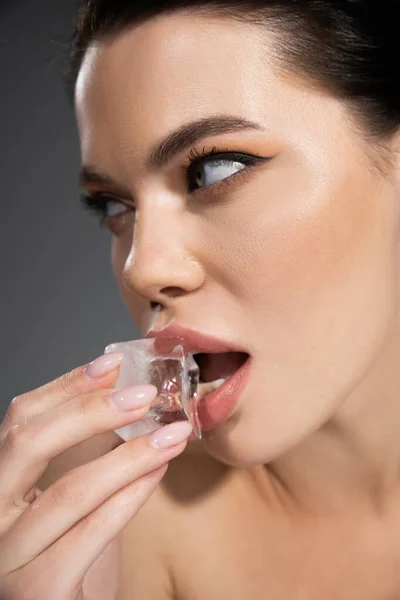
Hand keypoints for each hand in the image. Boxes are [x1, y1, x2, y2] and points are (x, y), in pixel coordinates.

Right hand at [0, 352, 191, 599]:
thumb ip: (89, 446)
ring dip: (129, 456)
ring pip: (68, 491)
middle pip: (29, 444)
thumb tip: (122, 390)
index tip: (114, 363)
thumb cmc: (74, 549)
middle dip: (91, 411)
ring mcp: (8, 556)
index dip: (66, 385)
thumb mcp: (76, 488)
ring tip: (170, 435)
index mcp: (0, 481)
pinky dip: (129, 497)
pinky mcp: (37, 591)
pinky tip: (157, 474)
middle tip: (144, 394)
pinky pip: (89, 533)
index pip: (20, 418)